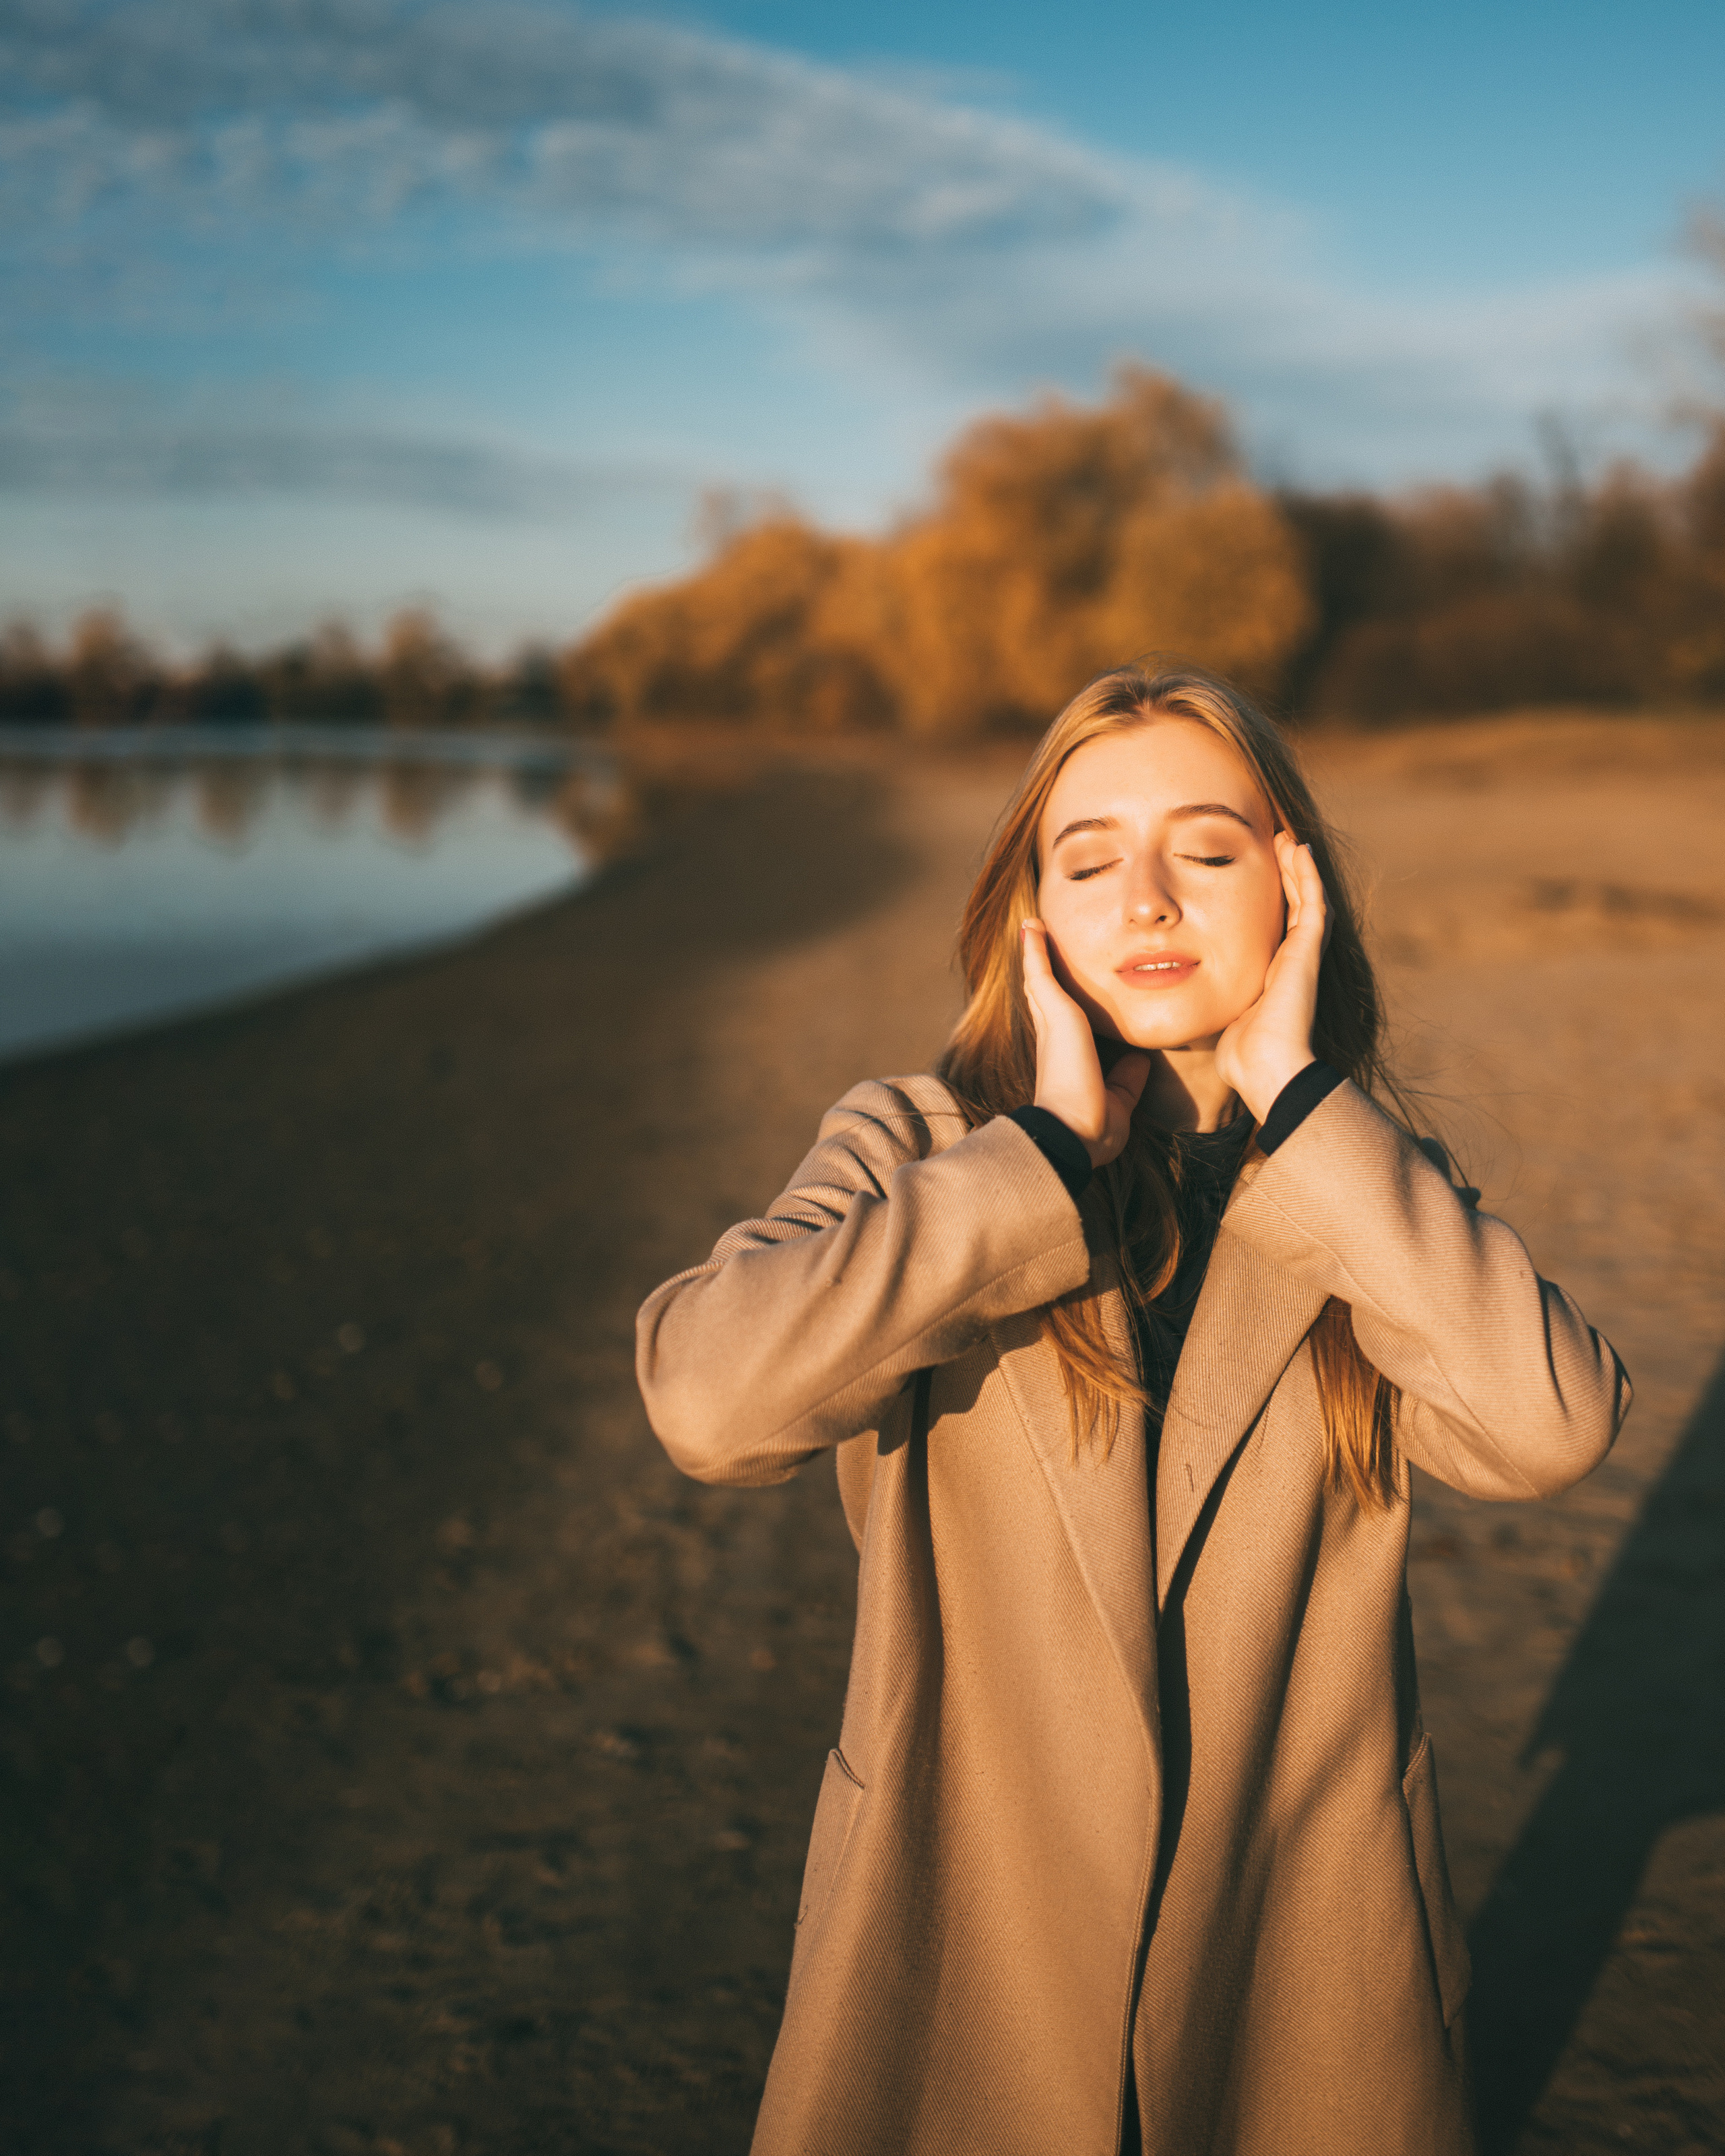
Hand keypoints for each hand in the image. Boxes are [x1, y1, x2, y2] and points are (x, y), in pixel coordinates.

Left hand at [1021, 920, 1152, 1167]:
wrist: (1078, 1130)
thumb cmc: (1064, 1066)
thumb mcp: (1054, 1011)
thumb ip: (1043, 975)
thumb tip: (1028, 928)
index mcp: (1054, 1026)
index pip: (1045, 986)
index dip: (1046, 959)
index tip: (1049, 930)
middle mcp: (1073, 1048)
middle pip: (1079, 1010)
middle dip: (1086, 987)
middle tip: (1100, 958)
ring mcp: (1098, 1073)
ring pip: (1110, 1040)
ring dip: (1119, 1023)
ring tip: (1138, 997)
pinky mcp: (1120, 1095)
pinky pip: (1134, 1071)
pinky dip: (1141, 1059)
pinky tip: (1153, 1048)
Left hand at [1214, 832, 1327, 1122]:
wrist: (1266, 1067)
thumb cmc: (1238, 1054)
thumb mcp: (1217, 1013)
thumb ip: (1207, 998)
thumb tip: (1173, 992)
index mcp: (1270, 974)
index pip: (1270, 926)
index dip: (1265, 900)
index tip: (1249, 873)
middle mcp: (1290, 961)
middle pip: (1291, 906)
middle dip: (1284, 876)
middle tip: (1274, 844)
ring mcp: (1303, 954)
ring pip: (1305, 897)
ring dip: (1296, 866)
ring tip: (1285, 837)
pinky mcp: (1308, 950)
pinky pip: (1313, 901)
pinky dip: (1307, 873)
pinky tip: (1298, 847)